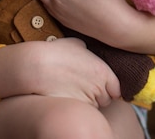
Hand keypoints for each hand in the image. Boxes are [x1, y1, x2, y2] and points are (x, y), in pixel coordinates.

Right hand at [0, 37, 120, 107]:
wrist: (38, 66)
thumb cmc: (57, 53)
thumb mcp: (76, 43)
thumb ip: (88, 51)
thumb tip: (87, 51)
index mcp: (103, 73)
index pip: (116, 89)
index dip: (107, 86)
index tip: (98, 83)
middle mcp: (99, 90)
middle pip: (105, 99)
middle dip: (97, 94)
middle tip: (82, 84)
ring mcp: (88, 102)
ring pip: (93, 106)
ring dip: (87, 100)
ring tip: (72, 88)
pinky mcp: (77, 110)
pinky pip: (82, 110)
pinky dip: (77, 105)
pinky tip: (66, 94)